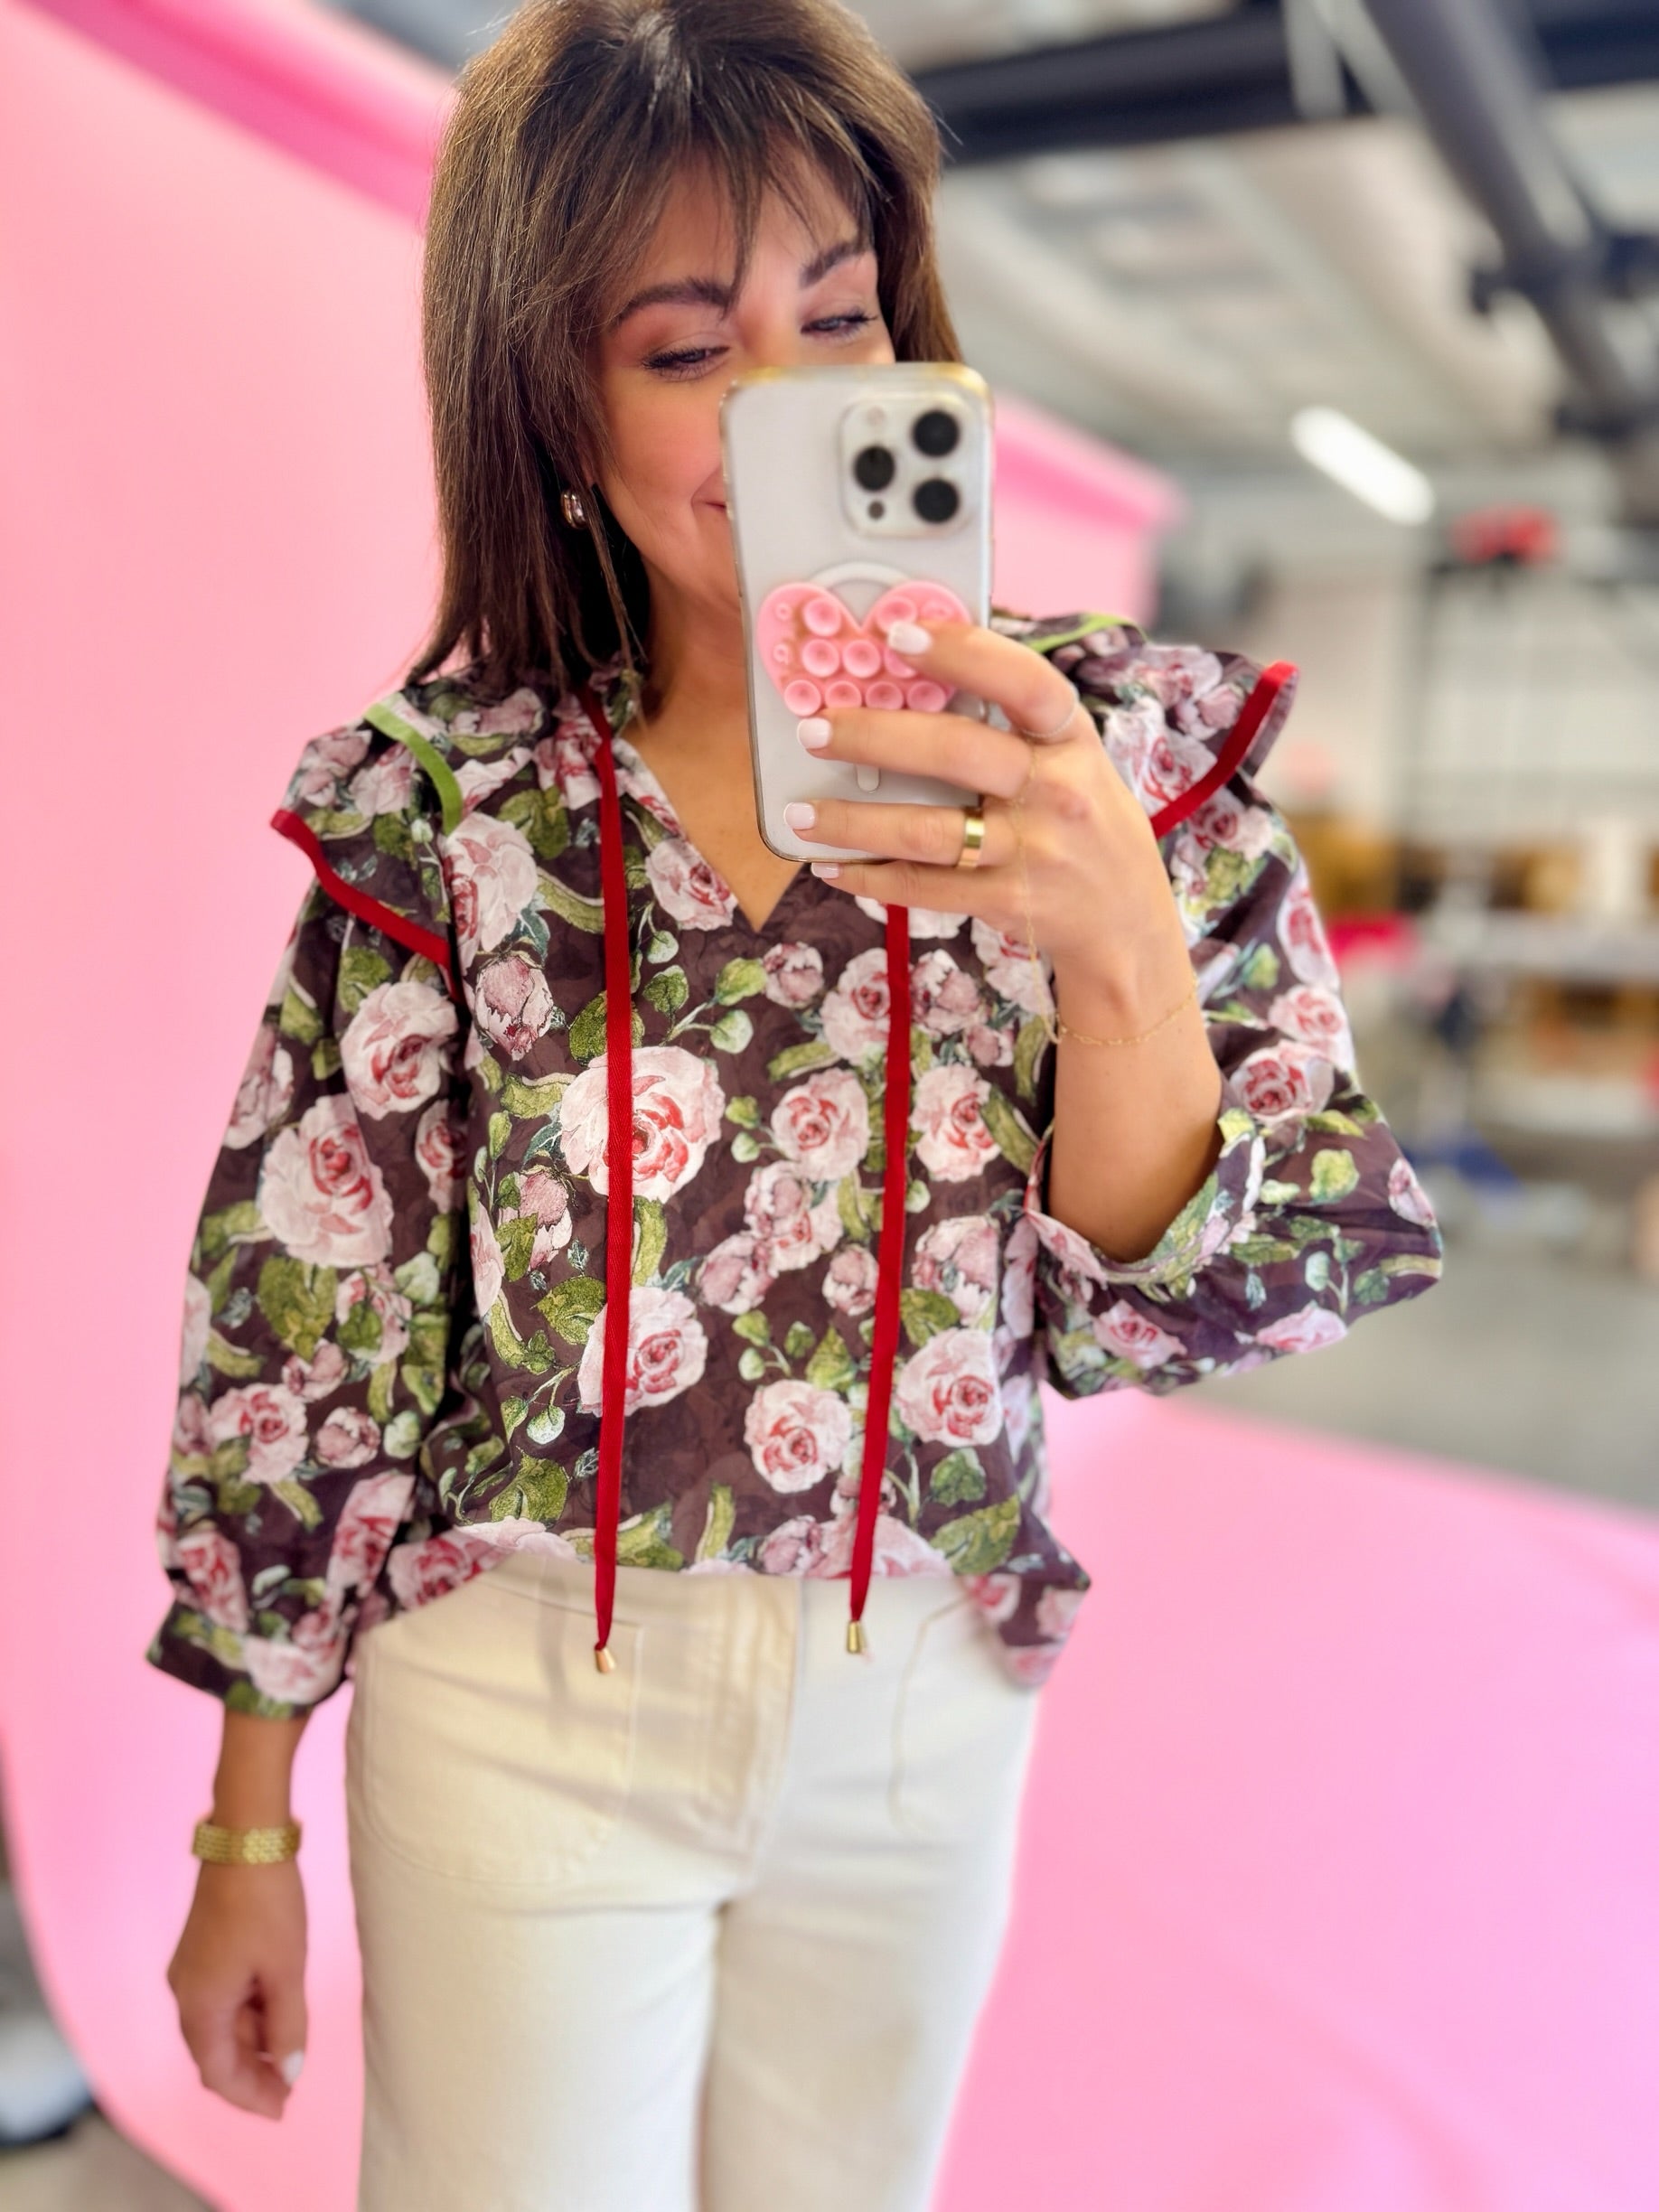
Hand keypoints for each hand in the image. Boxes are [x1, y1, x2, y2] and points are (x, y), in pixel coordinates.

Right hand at [167, 1859, 307, 2120]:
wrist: (246, 1839)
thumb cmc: (266, 1903)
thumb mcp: (286, 1970)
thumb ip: (287, 2026)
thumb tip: (288, 2071)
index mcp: (199, 2006)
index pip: (217, 2074)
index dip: (249, 2097)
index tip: (282, 2109)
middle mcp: (185, 1992)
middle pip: (215, 2053)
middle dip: (251, 2075)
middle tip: (289, 2090)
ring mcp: (192, 1970)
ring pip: (221, 2024)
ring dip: (252, 2043)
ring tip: (291, 2052)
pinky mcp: (203, 1950)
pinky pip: (223, 1998)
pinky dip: (248, 2014)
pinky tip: (278, 2012)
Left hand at [783, 618, 1191, 1024]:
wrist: (1127, 921)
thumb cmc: (1082, 819)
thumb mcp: (1072, 759)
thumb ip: (1012, 723)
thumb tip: (914, 674)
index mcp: (1072, 738)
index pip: (1022, 681)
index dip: (962, 652)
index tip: (899, 632)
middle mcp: (1056, 790)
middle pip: (958, 751)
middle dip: (876, 736)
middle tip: (815, 728)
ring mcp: (1033, 851)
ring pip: (928, 831)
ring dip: (854, 821)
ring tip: (800, 812)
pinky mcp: (1009, 902)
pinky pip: (925, 887)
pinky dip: (871, 877)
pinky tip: (833, 866)